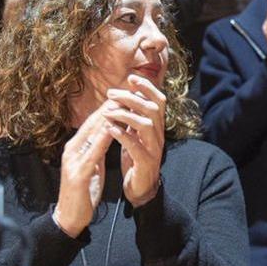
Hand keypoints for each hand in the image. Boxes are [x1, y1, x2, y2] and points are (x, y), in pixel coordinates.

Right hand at [53, 104, 115, 236]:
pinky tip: (112, 131)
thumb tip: (108, 135)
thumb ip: (97, 150)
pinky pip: (92, 153)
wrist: (69, 216)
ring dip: (107, 118)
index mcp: (77, 147)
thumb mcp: (92, 166)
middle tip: (126, 91)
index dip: (109, 107)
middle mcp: (73, 149)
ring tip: (121, 104)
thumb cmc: (82, 192)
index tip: (124, 95)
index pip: (94, 123)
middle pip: (93, 123)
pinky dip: (102, 140)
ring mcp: (73, 160)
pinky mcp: (77, 173)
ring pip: (91, 134)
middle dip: (110, 106)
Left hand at [105, 75, 166, 207]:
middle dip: (131, 98)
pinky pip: (136, 147)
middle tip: (111, 93)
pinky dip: (123, 136)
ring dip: (125, 115)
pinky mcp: (145, 163)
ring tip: (107, 111)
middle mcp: (159, 136)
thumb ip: (135, 116)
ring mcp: (154, 150)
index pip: (159, 101)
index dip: (147, 88)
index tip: (131, 78)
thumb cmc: (136, 158)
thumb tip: (129, 94)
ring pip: (146, 125)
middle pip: (152, 109)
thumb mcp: (137, 134)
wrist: (141, 188)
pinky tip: (110, 129)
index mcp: (157, 127)